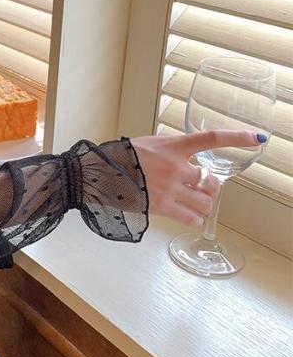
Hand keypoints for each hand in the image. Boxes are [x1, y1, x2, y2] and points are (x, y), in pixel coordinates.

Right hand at [131, 130, 263, 226]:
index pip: (211, 139)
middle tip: (202, 188)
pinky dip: (195, 218)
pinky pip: (192, 218)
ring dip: (204, 204)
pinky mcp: (162, 207)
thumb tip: (185, 152)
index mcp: (173, 147)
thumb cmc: (121, 157)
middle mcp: (175, 167)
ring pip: (206, 202)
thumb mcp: (148, 144)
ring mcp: (170, 189)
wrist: (100, 173)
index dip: (237, 138)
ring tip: (194, 203)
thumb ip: (170, 148)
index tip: (257, 138)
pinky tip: (188, 215)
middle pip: (212, 181)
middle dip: (211, 187)